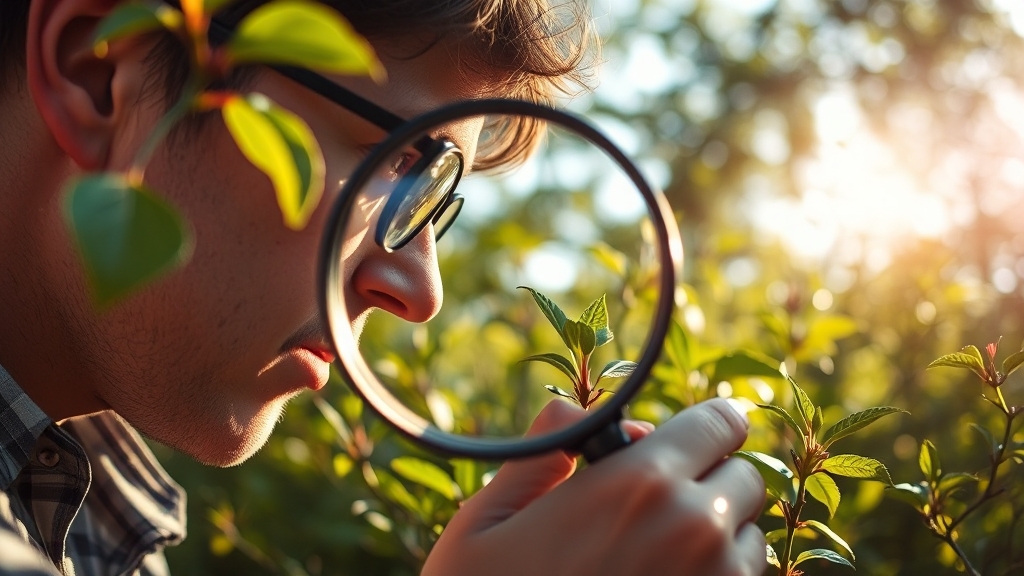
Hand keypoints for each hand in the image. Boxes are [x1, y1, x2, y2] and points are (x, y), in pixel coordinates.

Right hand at [422, 398, 765, 575]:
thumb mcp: (485, 523)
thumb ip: (539, 452)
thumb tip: (573, 411)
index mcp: (641, 483)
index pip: (722, 421)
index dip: (704, 425)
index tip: (680, 441)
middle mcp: (696, 529)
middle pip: (745, 476)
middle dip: (708, 479)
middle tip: (653, 505)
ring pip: (750, 537)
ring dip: (718, 535)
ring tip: (653, 557)